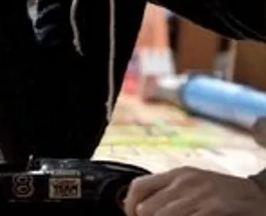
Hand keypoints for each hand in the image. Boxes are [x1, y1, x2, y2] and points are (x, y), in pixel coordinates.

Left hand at [124, 167, 265, 215]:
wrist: (260, 195)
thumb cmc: (223, 194)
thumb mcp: (193, 186)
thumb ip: (169, 193)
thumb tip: (137, 208)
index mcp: (177, 174)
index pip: (138, 186)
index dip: (129, 206)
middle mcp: (185, 181)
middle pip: (147, 208)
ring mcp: (200, 193)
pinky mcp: (215, 206)